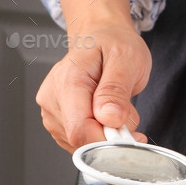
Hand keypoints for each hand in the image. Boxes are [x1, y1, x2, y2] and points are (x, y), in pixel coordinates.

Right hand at [36, 21, 151, 150]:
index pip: (80, 130)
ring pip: (84, 145)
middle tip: (127, 114)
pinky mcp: (59, 124)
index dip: (108, 142)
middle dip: (111, 137)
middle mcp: (53, 99)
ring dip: (107, 136)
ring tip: (114, 108)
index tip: (132, 137)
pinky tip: (105, 116)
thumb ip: (116, 90)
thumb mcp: (126, 59)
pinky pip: (83, 143)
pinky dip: (100, 136)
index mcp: (67, 81)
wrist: (100, 38)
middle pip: (83, 141)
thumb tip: (109, 118)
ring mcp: (53, 114)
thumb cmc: (113, 44)